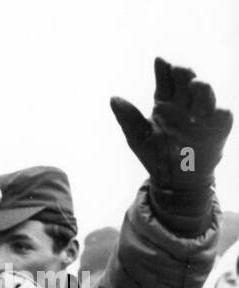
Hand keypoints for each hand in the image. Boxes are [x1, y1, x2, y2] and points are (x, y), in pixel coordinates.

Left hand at [110, 57, 231, 192]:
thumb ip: (127, 118)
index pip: (166, 82)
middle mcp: (186, 106)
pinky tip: (207, 111)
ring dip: (201, 89)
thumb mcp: (137, 137)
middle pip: (186, 83)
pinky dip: (213, 113)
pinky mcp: (218, 129)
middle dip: (183, 74)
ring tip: (194, 83)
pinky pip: (219, 117)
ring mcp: (203, 116)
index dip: (163, 71)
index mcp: (166, 103)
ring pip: (205, 96)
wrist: (173, 181)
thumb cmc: (156, 156)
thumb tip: (113, 98)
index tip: (159, 60)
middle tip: (177, 67)